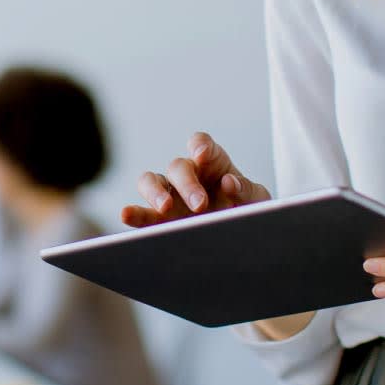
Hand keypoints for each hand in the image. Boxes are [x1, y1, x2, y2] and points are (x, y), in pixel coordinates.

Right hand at [120, 131, 270, 227]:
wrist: (240, 240)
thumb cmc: (248, 212)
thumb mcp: (257, 201)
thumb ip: (248, 190)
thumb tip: (228, 183)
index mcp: (212, 163)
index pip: (201, 144)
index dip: (199, 146)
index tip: (201, 154)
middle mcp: (188, 175)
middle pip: (178, 166)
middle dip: (187, 184)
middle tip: (200, 204)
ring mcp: (170, 196)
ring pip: (150, 181)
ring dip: (155, 192)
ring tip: (165, 207)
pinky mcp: (158, 219)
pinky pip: (141, 212)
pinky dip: (133, 212)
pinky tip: (126, 214)